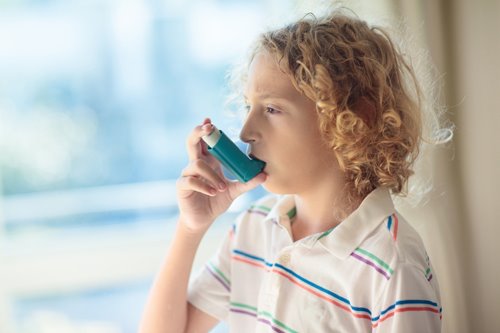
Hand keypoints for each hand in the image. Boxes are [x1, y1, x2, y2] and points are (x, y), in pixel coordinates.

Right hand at [176, 118, 265, 232]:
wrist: (203, 219)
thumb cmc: (216, 201)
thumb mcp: (234, 190)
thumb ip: (247, 182)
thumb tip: (264, 175)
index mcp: (208, 161)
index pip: (205, 141)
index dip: (206, 129)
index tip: (210, 121)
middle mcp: (196, 164)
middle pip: (192, 142)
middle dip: (199, 132)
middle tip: (208, 128)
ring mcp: (187, 174)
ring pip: (197, 164)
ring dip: (211, 174)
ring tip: (221, 187)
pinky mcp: (182, 186)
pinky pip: (191, 180)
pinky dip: (204, 185)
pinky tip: (213, 192)